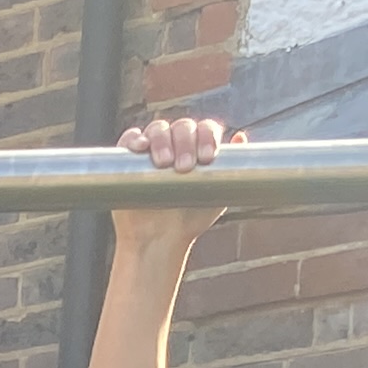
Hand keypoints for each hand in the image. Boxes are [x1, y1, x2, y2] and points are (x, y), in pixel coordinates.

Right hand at [108, 115, 245, 261]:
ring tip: (164, 163)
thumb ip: (233, 168)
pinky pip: (129, 139)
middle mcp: (175, 143)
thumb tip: (241, 136)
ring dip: (162, 140)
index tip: (207, 158)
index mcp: (198, 146)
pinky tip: (141, 147)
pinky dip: (134, 139)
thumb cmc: (190, 218)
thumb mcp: (218, 193)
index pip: (205, 128)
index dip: (207, 137)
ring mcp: (150, 150)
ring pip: (158, 128)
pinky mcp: (126, 160)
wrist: (160, 241)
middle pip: (182, 126)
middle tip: (185, 167)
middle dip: (186, 142)